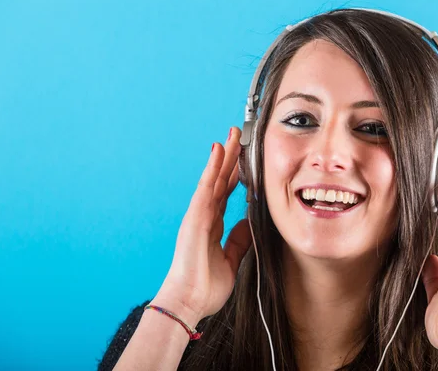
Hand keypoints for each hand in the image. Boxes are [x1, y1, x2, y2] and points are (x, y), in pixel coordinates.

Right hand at [151, 127, 252, 324]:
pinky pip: (206, 187)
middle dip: (231, 158)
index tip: (244, 160)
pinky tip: (218, 151)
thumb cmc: (206, 286)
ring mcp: (199, 214)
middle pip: (221, 180)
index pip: (226, 194)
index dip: (235, 176)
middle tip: (239, 137)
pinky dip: (212, 167)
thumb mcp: (231, 260)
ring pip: (214, 178)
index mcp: (212, 225)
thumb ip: (238, 240)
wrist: (189, 302)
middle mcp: (205, 216)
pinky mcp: (195, 216)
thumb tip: (247, 224)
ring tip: (233, 135)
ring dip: (223, 155)